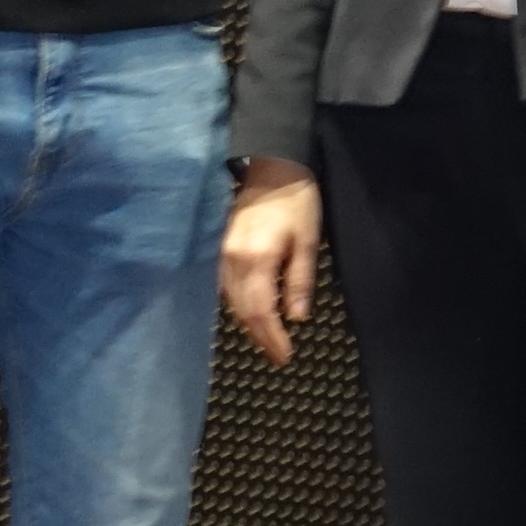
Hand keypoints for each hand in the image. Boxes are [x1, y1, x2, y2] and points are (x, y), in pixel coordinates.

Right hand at [221, 163, 323, 365]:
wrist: (271, 168)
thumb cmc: (296, 202)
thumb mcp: (307, 242)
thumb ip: (300, 282)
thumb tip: (296, 318)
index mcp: (256, 259)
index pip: (260, 311)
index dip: (271, 338)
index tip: (284, 356)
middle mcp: (231, 260)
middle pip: (242, 311)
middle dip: (260, 336)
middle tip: (277, 354)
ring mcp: (220, 254)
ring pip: (230, 301)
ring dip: (248, 322)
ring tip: (267, 338)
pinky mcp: (217, 248)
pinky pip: (223, 286)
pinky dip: (237, 303)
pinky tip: (250, 310)